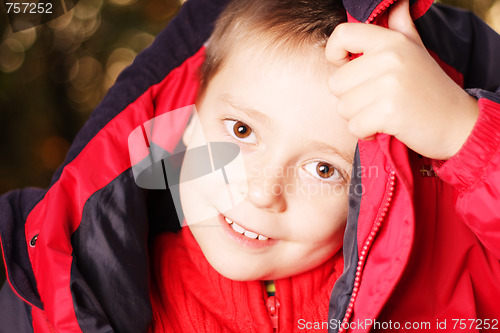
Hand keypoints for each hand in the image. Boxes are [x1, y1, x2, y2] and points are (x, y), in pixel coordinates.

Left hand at [325, 0, 478, 159]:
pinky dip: (365, 133)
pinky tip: (383, 127)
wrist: (458, 123)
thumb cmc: (430, 89)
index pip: (342, 35)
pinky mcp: (388, 112)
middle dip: (350, 98)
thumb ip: (401, 28)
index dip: (335, 54)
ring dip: (358, 117)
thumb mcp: (416, 51)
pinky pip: (354, 127)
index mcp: (391, 41)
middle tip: (375, 101)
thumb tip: (396, 5)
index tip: (347, 68)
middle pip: (336, 82)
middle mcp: (389, 58)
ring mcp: (389, 85)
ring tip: (382, 113)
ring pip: (343, 107)